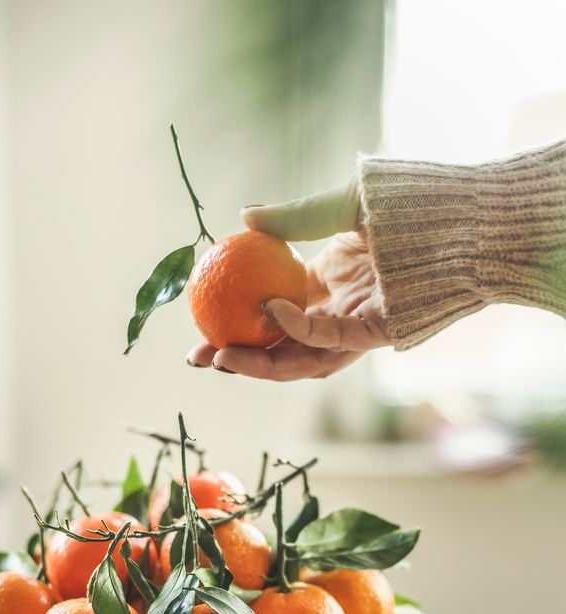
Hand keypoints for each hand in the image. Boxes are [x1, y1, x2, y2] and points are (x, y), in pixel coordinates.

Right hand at [187, 182, 390, 381]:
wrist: (461, 214)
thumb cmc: (407, 205)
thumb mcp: (338, 205)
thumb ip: (294, 217)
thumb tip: (242, 216)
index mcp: (325, 287)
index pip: (270, 316)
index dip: (234, 324)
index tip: (198, 322)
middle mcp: (337, 313)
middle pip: (279, 348)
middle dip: (237, 359)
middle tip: (196, 357)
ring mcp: (356, 327)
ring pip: (301, 359)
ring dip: (259, 364)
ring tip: (220, 358)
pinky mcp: (378, 332)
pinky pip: (333, 338)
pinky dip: (301, 329)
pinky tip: (272, 311)